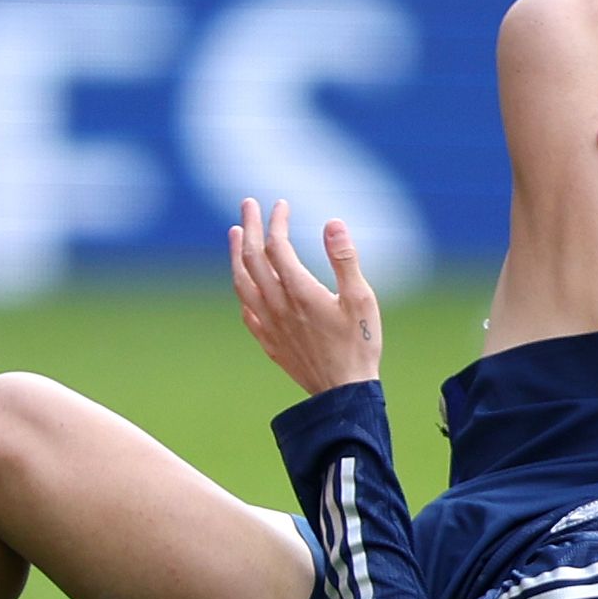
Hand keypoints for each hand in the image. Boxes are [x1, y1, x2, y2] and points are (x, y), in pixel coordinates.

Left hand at [228, 198, 380, 398]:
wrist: (343, 394)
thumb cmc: (359, 345)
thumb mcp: (361, 298)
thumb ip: (345, 259)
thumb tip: (333, 222)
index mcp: (300, 291)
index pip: (277, 246)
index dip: (277, 222)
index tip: (281, 205)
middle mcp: (279, 305)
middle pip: (253, 258)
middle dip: (249, 227)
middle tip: (248, 203)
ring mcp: (270, 325)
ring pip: (243, 282)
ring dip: (236, 254)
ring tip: (236, 233)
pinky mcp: (269, 342)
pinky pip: (246, 309)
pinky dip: (241, 288)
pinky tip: (243, 282)